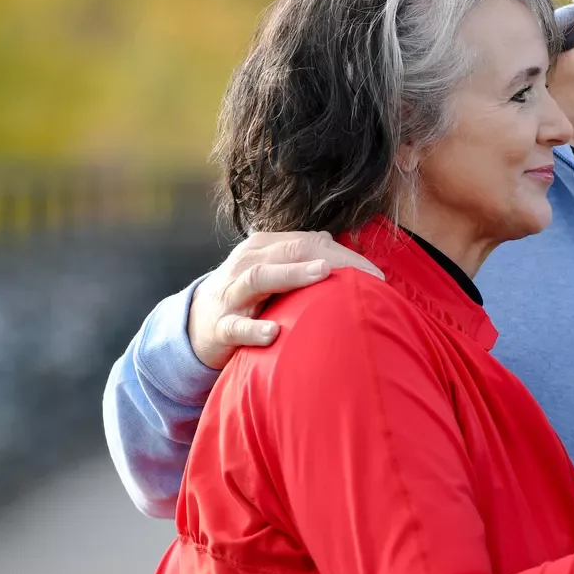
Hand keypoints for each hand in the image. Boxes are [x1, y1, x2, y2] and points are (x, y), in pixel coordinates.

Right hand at [189, 231, 383, 369]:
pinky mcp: (220, 327)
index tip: (377, 275)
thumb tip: (331, 240)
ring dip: (292, 275)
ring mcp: (231, 295)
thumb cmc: (246, 298)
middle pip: (290, 251)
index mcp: (263, 248)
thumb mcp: (271, 270)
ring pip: (260, 276)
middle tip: (364, 274)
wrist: (195, 326)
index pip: (308, 242)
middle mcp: (246, 264)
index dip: (344, 255)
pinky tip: (273, 333)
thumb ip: (299, 256)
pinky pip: (236, 327)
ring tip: (322, 274)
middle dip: (330, 259)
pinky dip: (254, 329)